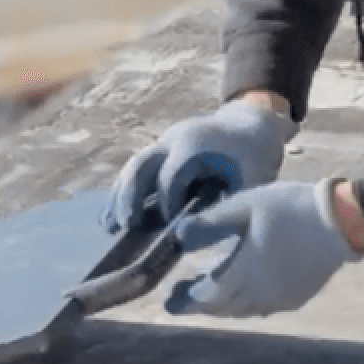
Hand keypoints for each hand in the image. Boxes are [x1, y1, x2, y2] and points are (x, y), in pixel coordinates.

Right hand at [105, 98, 296, 232]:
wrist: (252, 126)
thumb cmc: (254, 159)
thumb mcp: (250, 184)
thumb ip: (224, 208)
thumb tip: (191, 237)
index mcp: (195, 145)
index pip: (170, 177)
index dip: (168, 205)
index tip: (172, 229)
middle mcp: (174, 139)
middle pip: (141, 165)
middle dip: (129, 197)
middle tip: (124, 226)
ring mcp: (164, 142)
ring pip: (134, 167)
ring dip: (120, 196)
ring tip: (109, 226)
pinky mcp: (161, 151)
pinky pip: (138, 170)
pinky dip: (125, 192)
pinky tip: (114, 216)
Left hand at [165, 179, 363, 317]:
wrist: (340, 221)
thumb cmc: (290, 208)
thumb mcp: (245, 206)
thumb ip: (210, 223)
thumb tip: (178, 237)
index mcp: (244, 272)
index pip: (207, 296)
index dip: (186, 302)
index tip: (168, 303)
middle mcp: (260, 293)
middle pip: (223, 307)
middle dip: (200, 303)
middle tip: (182, 296)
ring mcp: (281, 298)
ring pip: (244, 310)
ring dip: (223, 305)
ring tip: (210, 292)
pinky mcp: (298, 296)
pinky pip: (264, 307)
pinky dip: (247, 303)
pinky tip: (245, 291)